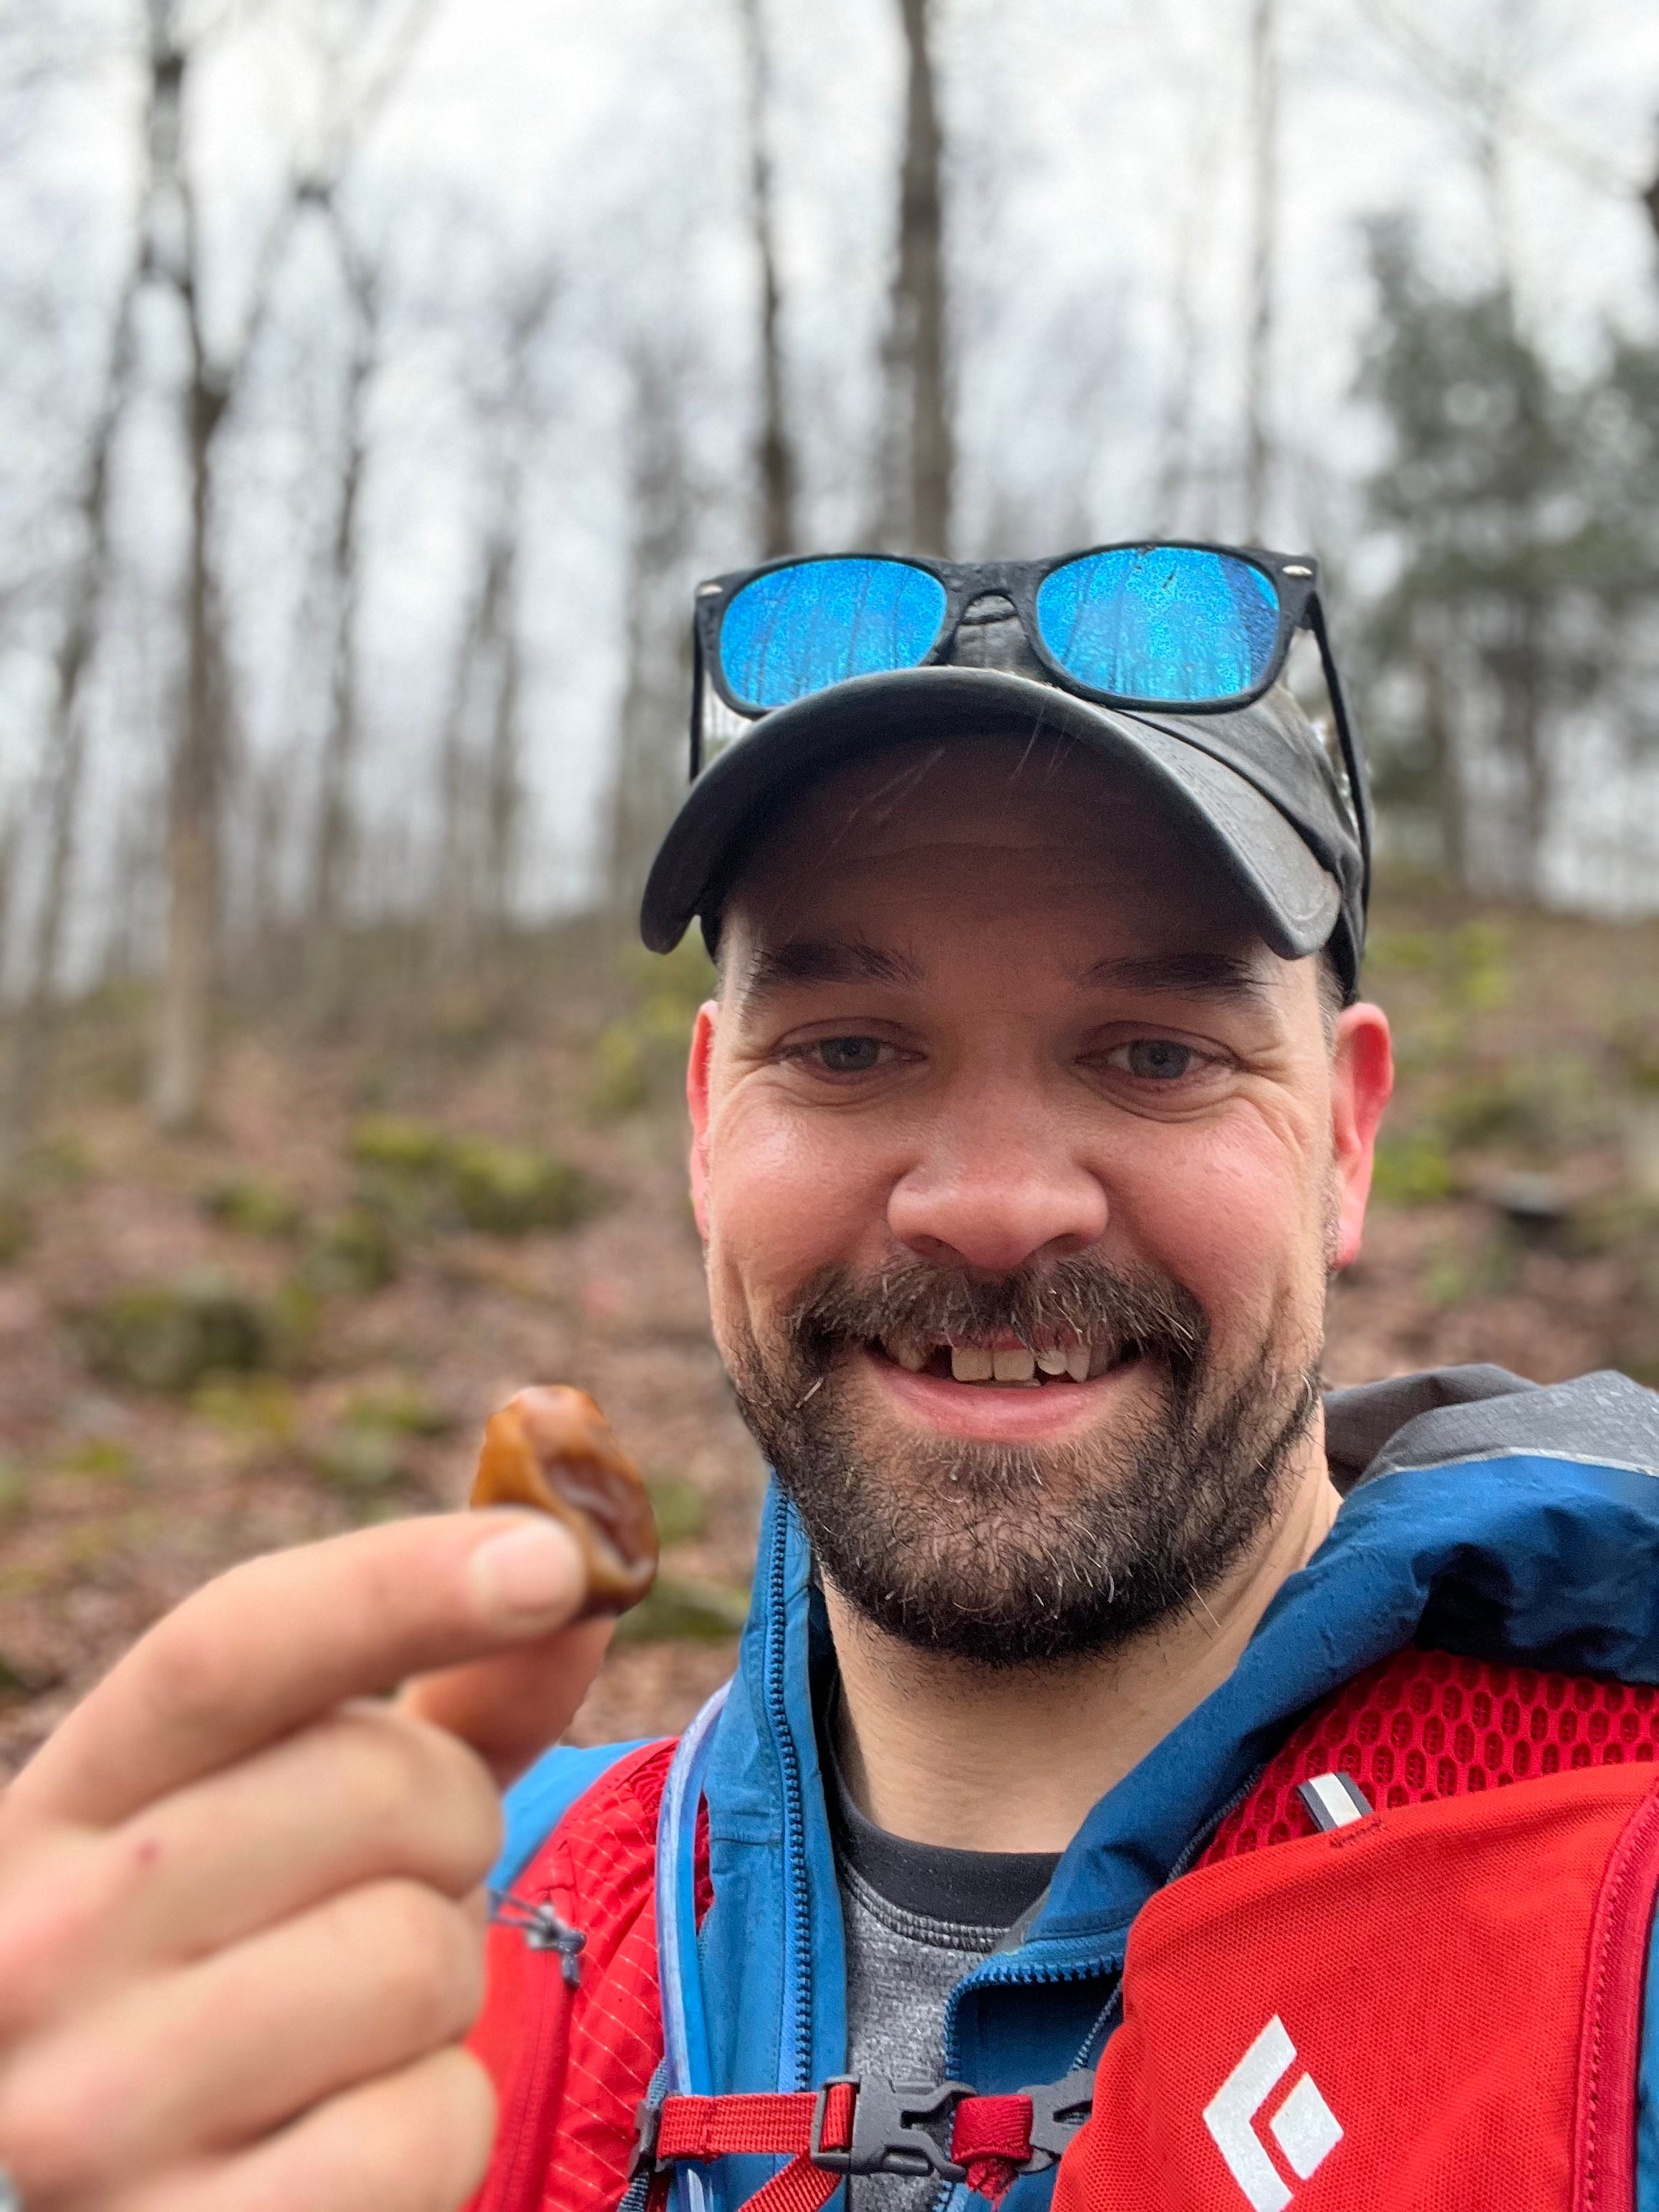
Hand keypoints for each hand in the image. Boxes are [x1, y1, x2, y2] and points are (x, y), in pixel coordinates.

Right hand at [0, 1509, 614, 2209]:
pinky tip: (346, 2146)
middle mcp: (36, 1946)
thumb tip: (586, 1578)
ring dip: (446, 1990)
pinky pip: (427, 2127)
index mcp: (65, 1807)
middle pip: (371, 1785)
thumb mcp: (306, 1828)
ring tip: (358, 2028)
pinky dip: (438, 2132)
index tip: (550, 1555)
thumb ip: (444, 1705)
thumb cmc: (250, 1979)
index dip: (399, 1581)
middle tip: (395, 1892)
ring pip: (416, 1956)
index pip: (225, 1645)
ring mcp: (88, 2113)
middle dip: (451, 1829)